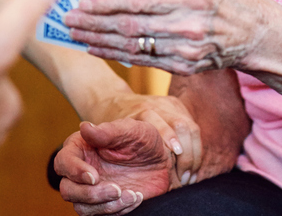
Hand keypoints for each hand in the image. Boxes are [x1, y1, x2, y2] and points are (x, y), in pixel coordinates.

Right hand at [54, 119, 174, 215]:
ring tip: (131, 195)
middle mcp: (81, 170)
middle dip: (90, 194)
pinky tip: (136, 197)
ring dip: (105, 205)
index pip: (63, 161)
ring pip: (81, 207)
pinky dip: (118, 210)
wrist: (163, 162)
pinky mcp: (103, 204)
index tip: (94, 176)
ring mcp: (91, 189)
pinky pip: (100, 214)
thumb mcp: (131, 131)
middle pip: (67, 189)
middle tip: (117, 189)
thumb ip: (108, 131)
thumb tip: (84, 127)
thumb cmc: (144, 141)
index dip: (74, 171)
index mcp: (81, 148)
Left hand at [64, 0, 266, 75]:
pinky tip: (97, 46)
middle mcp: (187, 24)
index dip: (108, 0)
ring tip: (74, 32)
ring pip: (132, 46)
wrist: (261, 37)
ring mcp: (185, 49)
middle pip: (130, 25)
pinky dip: (116, 53)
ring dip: (98, 39)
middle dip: (94, 21)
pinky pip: (143, 59)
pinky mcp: (183, 65)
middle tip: (68, 17)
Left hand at [87, 93, 202, 183]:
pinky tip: (189, 170)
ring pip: (193, 129)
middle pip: (185, 126)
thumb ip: (102, 132)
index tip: (175, 158)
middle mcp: (161, 105)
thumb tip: (86, 129)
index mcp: (144, 110)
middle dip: (188, 154)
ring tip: (187, 178)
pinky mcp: (179, 109)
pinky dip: (195, 151)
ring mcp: (172, 106)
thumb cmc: (111, 124)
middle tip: (183, 178)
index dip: (172, 140)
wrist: (114, 103)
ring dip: (194, 155)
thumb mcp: (106, 130)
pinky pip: (194, 129)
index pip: (166, 123)